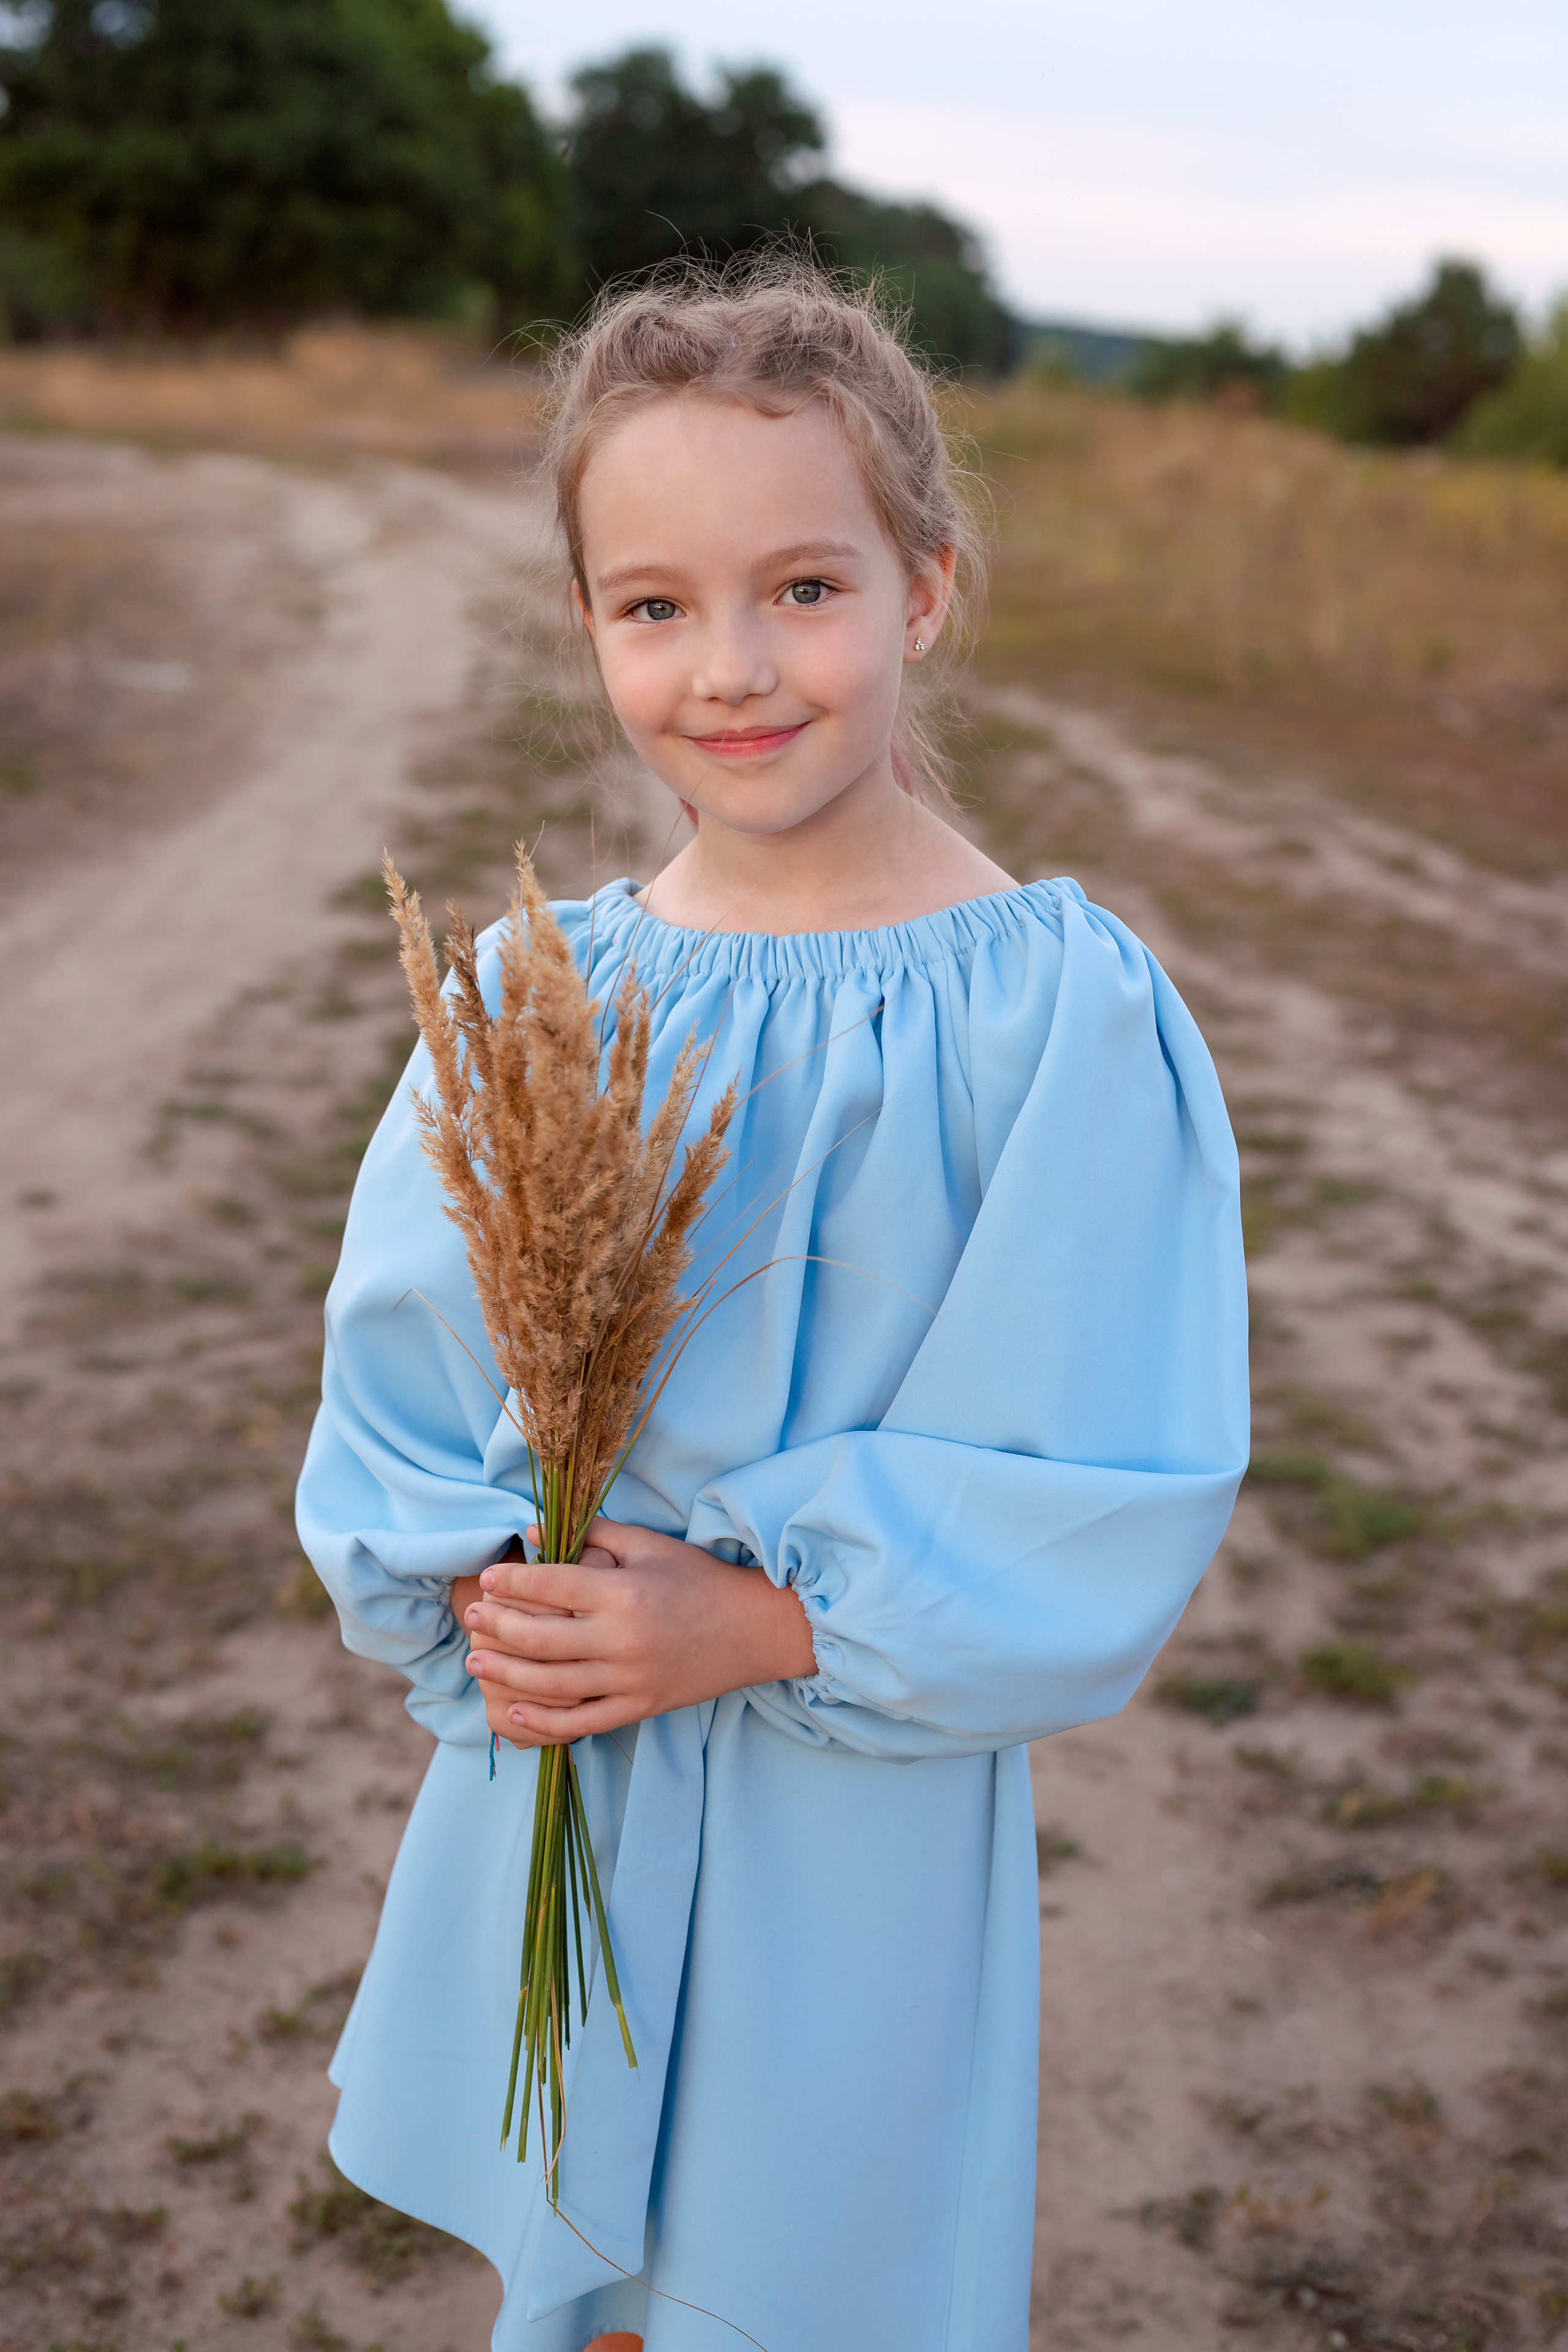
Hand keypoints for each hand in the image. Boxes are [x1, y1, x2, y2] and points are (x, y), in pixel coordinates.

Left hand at [462, 1517, 816, 1749]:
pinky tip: (513, 1713)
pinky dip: (543, 1722)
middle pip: (542, 1638)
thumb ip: (594, 1534)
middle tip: (471, 1619)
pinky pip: (582, 1721)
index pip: (552, 1585)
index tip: (487, 1579)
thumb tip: (537, 1529)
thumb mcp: (649, 1546)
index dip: (513, 1581)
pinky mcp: (640, 1707)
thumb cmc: (699, 1579)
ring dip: (507, 1674)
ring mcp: (631, 1679)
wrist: (754, 1629)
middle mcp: (623, 1639)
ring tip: (476, 1661)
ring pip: (553, 1683)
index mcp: (624, 1592)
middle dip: (499, 1628)